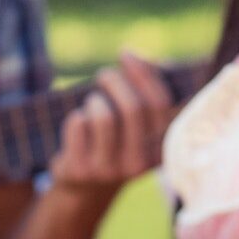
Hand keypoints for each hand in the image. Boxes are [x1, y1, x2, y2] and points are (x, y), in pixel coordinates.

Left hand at [47, 51, 176, 196]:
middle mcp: (140, 163)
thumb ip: (145, 85)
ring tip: (93, 103)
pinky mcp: (82, 171)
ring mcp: (110, 170)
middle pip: (133, 109)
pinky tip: (80, 124)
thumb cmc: (116, 135)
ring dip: (95, 100)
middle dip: (115, 81)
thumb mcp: (137, 118)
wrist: (86, 184)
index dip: (144, 74)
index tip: (126, 54)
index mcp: (161, 147)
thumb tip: (138, 57)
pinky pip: (79, 126)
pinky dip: (77, 116)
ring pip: (105, 117)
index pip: (161, 104)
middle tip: (105, 75)